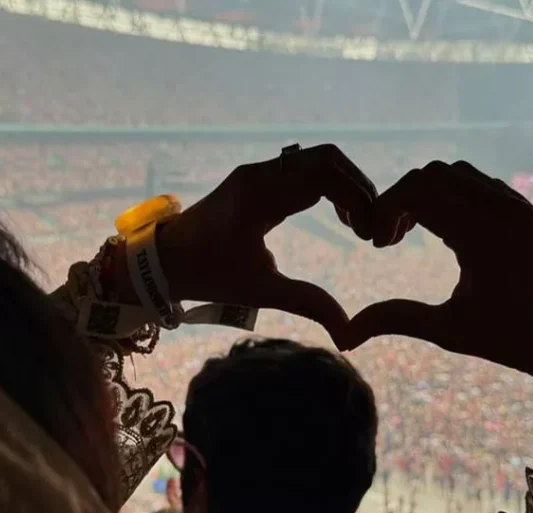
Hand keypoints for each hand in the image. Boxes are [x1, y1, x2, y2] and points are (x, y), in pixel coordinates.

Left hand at [155, 144, 378, 340]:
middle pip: (327, 158)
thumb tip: (348, 333)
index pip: (325, 176)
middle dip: (358, 186)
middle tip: (369, 224)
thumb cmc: (207, 276)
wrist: (164, 259)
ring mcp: (257, 171)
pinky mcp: (255, 177)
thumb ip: (307, 303)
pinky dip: (328, 184)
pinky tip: (338, 215)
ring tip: (356, 222)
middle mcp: (259, 174)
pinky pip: (302, 167)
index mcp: (260, 197)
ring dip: (344, 184)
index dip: (357, 199)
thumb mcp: (259, 291)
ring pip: (317, 159)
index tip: (365, 233)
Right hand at [345, 161, 532, 424]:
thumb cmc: (521, 342)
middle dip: (405, 198)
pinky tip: (452, 239)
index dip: (386, 209)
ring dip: (433, 196)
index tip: (375, 244)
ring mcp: (526, 209)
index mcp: (483, 232)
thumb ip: (397, 320)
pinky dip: (460, 200)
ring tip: (416, 235)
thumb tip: (346, 336)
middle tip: (389, 238)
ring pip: (465, 175)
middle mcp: (506, 209)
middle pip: (438, 173)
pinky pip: (489, 189)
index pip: (420, 189)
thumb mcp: (452, 331)